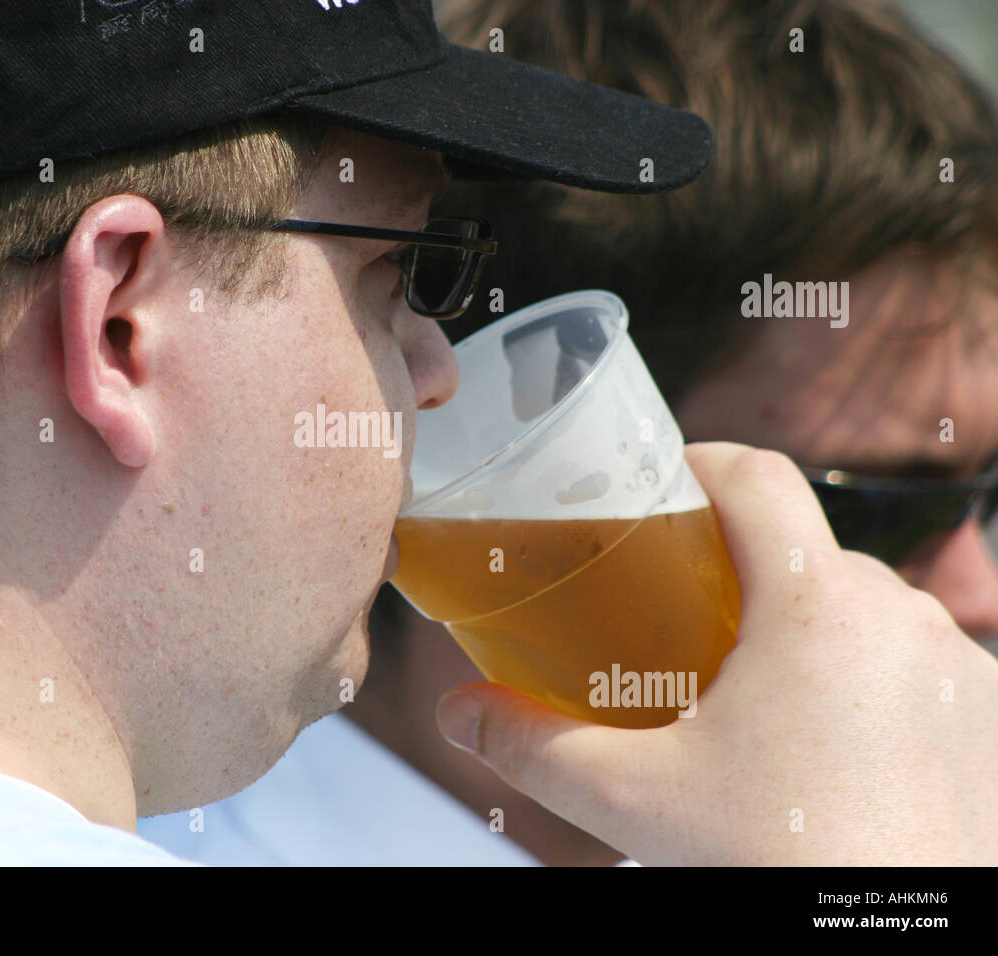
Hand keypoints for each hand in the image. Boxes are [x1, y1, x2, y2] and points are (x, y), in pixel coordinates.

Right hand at [435, 442, 997, 864]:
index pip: (758, 476)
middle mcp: (899, 617)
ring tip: (747, 680)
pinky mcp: (984, 711)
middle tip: (679, 610)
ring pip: (859, 602)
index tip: (660, 484)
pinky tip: (819, 730)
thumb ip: (536, 746)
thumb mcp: (637, 801)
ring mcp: (955, 664)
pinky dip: (860, 669)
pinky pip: (908, 655)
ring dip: (802, 621)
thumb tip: (460, 713)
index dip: (700, 461)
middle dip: (739, 565)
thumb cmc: (786, 863)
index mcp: (816, 608)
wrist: (900, 941)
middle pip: (802, 546)